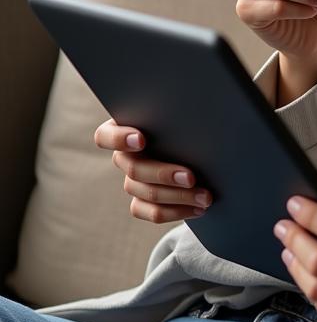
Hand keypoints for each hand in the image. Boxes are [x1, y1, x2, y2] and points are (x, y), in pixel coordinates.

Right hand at [94, 118, 211, 222]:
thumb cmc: (193, 120)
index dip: (119, 139)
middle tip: (191, 177)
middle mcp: (126, 156)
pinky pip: (151, 212)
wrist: (204, 146)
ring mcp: (133, 180)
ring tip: (205, 196)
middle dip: (163, 174)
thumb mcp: (187, 113)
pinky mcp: (143, 201)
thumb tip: (199, 108)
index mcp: (128, 129)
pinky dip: (176, 212)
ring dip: (178, 196)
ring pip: (145, 193)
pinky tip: (198, 208)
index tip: (141, 140)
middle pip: (133, 169)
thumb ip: (183, 111)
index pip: (106, 136)